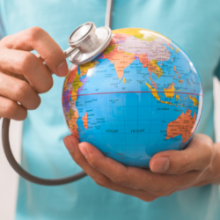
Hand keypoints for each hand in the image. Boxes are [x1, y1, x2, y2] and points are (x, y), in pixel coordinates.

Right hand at [0, 27, 67, 119]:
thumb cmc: (13, 77)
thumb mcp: (24, 63)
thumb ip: (42, 62)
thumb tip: (61, 67)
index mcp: (11, 44)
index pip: (35, 35)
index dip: (54, 53)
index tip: (62, 71)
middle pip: (28, 62)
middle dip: (44, 82)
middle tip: (42, 89)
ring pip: (22, 91)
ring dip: (33, 101)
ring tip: (28, 100)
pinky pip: (12, 109)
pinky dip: (22, 113)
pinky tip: (17, 109)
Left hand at [63, 134, 219, 200]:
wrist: (202, 163)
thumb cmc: (201, 156)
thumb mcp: (199, 156)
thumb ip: (180, 161)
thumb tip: (156, 163)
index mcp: (156, 184)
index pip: (122, 177)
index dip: (101, 164)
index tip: (84, 144)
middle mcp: (142, 186)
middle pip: (106, 178)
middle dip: (84, 161)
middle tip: (69, 138)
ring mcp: (136, 182)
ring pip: (104, 175)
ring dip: (85, 160)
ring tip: (71, 139)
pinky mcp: (134, 173)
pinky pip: (111, 167)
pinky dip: (96, 156)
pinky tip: (88, 139)